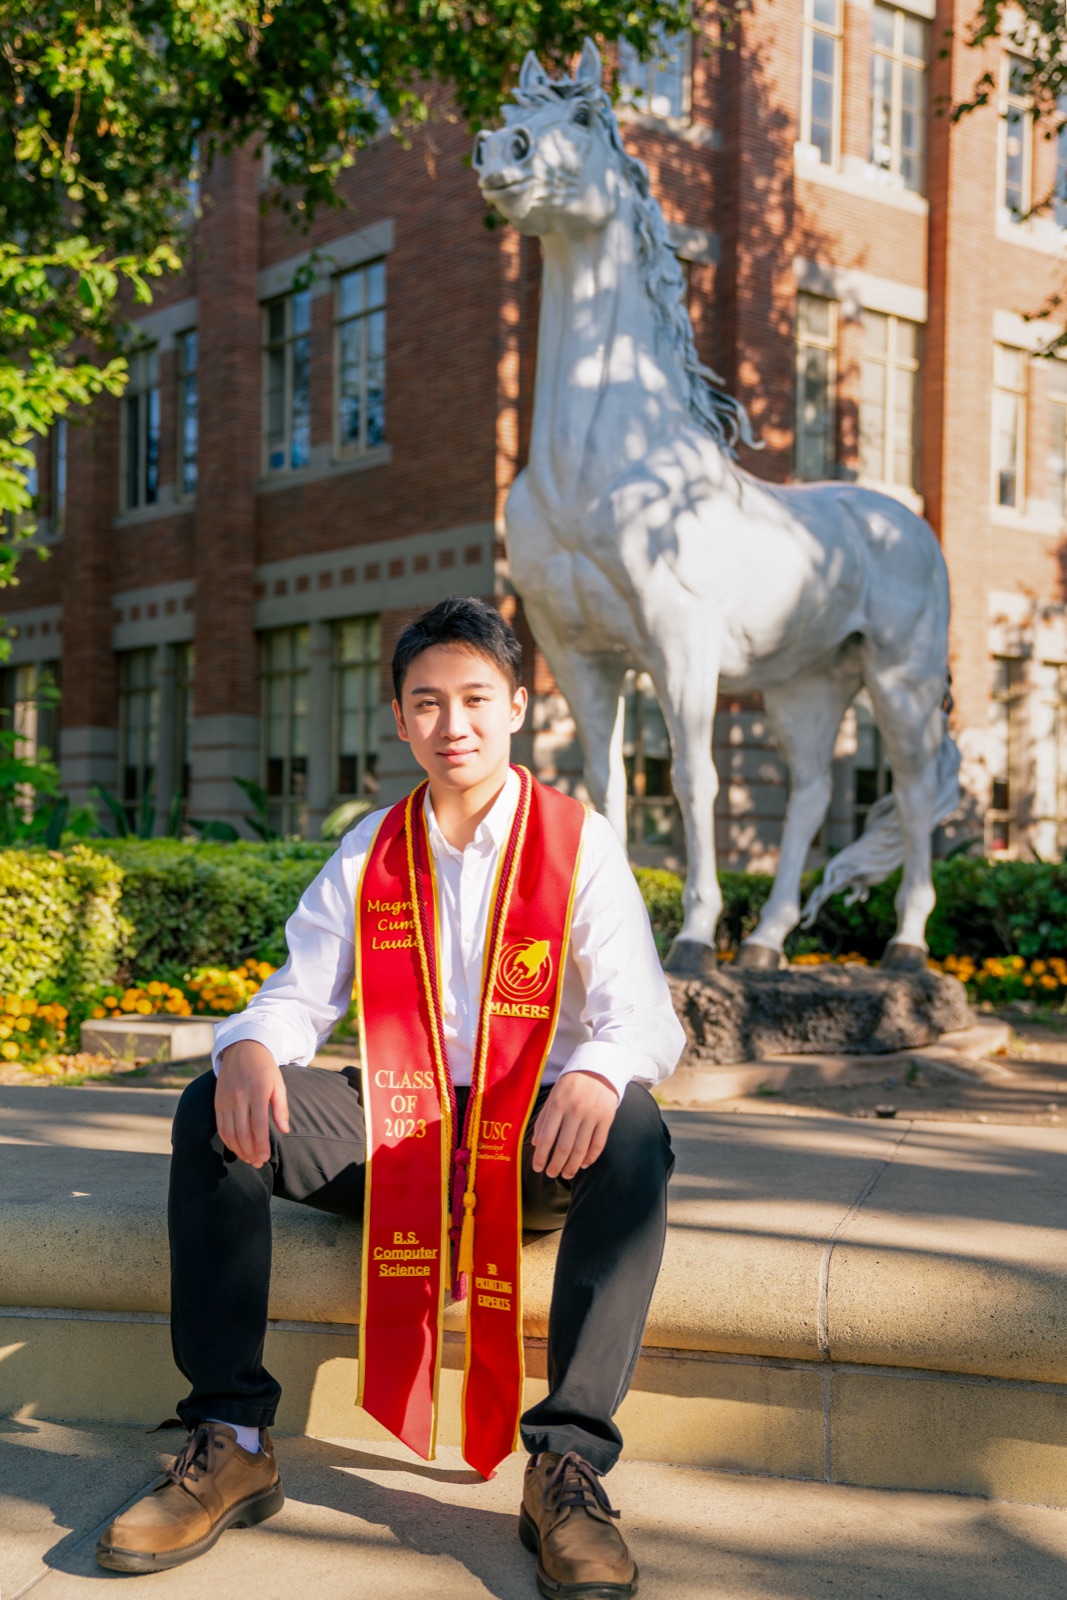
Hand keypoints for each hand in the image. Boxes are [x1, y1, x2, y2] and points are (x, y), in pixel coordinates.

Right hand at [216, 1041, 289, 1167]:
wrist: (243, 1048)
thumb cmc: (265, 1068)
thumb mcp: (278, 1084)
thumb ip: (281, 1108)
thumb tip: (285, 1130)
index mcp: (257, 1092)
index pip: (258, 1126)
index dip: (262, 1145)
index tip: (266, 1158)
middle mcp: (239, 1097)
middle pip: (243, 1133)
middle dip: (251, 1152)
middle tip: (258, 1163)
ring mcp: (226, 1100)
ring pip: (230, 1133)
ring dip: (239, 1150)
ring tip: (249, 1159)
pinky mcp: (218, 1102)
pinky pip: (221, 1127)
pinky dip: (228, 1141)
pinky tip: (237, 1148)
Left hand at [531, 1071, 618, 1179]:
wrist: (600, 1067)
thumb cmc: (572, 1083)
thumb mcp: (554, 1095)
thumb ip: (544, 1118)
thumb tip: (535, 1144)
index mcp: (558, 1104)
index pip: (547, 1137)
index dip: (541, 1156)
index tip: (537, 1168)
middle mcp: (575, 1110)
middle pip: (564, 1147)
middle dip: (556, 1165)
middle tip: (551, 1175)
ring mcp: (592, 1115)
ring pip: (581, 1149)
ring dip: (572, 1166)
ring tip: (566, 1175)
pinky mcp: (607, 1118)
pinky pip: (598, 1144)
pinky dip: (590, 1158)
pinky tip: (583, 1165)